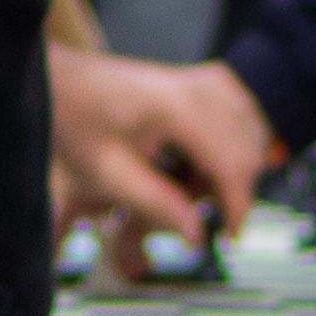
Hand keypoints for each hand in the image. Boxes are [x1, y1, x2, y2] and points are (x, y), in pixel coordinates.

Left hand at [50, 43, 277, 267]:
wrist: (66, 81)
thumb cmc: (78, 121)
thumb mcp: (108, 174)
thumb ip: (156, 205)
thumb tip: (195, 236)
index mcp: (178, 108)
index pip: (233, 163)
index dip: (238, 206)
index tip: (231, 236)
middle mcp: (200, 87)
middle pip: (248, 151)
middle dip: (229, 189)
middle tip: (192, 210)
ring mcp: (207, 79)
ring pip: (250, 135)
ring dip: (228, 168)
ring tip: (185, 183)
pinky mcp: (208, 80)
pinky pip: (242, 119)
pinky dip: (232, 146)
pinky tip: (198, 161)